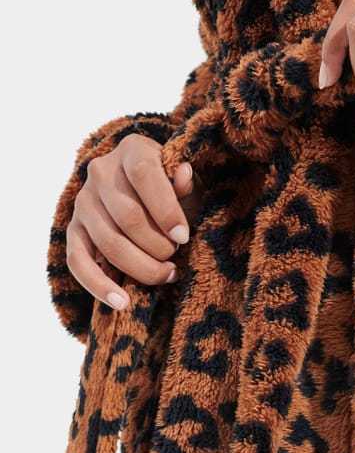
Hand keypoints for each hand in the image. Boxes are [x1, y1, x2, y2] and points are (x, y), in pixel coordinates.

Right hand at [67, 134, 198, 311]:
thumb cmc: (172, 188)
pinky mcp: (73, 230)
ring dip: (141, 266)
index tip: (184, 237)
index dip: (166, 208)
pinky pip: (78, 262)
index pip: (145, 175)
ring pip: (108, 243)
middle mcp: (100, 172)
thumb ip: (184, 182)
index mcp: (132, 150)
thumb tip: (183, 174)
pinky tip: (122, 302)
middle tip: (177, 256)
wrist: (140, 190)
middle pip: (128, 216)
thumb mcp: (184, 181)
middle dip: (158, 244)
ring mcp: (83, 202)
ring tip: (166, 274)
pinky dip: (99, 286)